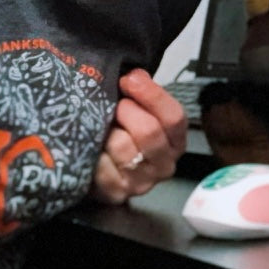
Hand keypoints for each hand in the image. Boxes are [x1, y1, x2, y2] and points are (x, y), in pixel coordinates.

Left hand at [90, 68, 187, 204]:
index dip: (151, 95)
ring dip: (106, 131)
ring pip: (122, 147)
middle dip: (125, 112)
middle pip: (149, 131)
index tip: (129, 80)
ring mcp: (142, 182)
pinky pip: (102, 166)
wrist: (94, 163)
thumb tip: (134, 75)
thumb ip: (141, 92)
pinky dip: (92, 152)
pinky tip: (92, 148)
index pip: (174, 117)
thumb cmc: (120, 130)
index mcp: (175, 140)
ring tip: (101, 128)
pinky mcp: (117, 193)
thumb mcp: (135, 107)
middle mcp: (165, 164)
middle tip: (113, 107)